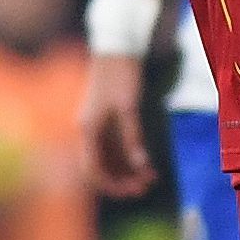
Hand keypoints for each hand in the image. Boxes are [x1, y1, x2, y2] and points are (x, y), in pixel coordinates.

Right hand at [79, 50, 153, 195]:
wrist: (116, 48)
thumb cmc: (120, 76)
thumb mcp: (128, 108)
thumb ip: (133, 139)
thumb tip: (141, 166)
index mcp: (88, 130)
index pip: (93, 169)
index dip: (111, 185)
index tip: (132, 192)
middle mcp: (88, 131)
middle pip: (100, 167)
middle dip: (121, 180)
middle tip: (145, 188)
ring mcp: (96, 126)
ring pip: (108, 159)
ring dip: (127, 170)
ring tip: (151, 177)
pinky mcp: (106, 120)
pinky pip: (114, 147)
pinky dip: (128, 158)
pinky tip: (145, 163)